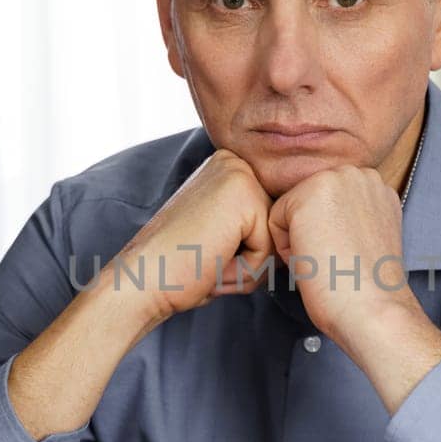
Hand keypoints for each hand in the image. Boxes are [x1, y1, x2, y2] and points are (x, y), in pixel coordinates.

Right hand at [109, 148, 276, 322]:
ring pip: (277, 238)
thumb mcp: (225, 235)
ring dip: (249, 266)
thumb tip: (298, 237)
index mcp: (231, 168)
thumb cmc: (180, 268)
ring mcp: (240, 175)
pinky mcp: (243, 197)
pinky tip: (212, 261)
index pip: (272, 219)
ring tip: (210, 259)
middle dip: (251, 258)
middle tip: (208, 258)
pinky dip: (244, 270)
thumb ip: (254, 225)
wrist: (142, 279)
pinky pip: (269, 250)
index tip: (210, 251)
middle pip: (278, 226)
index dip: (248, 251)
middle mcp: (236, 162)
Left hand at [266, 165, 422, 346]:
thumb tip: (324, 219)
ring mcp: (335, 179)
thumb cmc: (366, 286)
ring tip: (326, 259)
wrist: (372, 307)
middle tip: (335, 259)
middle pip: (306, 203)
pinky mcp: (309, 193)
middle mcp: (358, 173)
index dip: (326, 236)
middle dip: (310, 232)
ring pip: (289, 210)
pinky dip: (285, 247)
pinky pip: (274, 219)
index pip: (326, 204)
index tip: (345, 257)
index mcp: (375, 184)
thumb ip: (351, 215)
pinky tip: (314, 259)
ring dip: (298, 239)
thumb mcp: (367, 235)